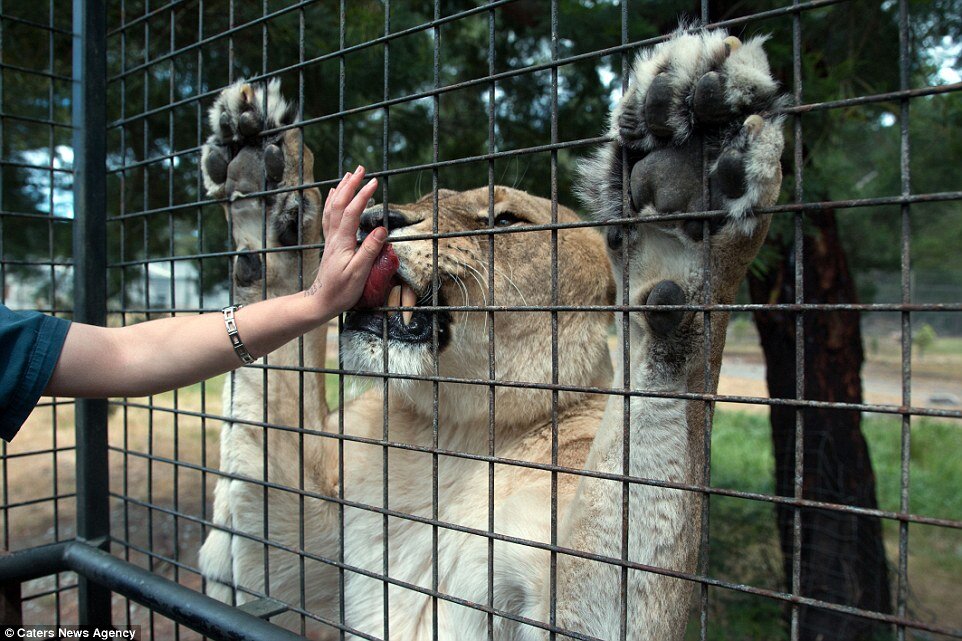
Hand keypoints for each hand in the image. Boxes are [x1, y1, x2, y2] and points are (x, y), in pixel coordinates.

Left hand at [304, 166, 384, 313]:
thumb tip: (381, 230)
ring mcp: (330, 239)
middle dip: (350, 184)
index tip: (374, 182)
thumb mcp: (359, 273)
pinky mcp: (331, 243)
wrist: (321, 301)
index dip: (362, 195)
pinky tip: (334, 194)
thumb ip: (369, 250)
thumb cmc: (341, 290)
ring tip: (350, 175)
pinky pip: (329, 216)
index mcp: (342, 242)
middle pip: (340, 204)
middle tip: (361, 168)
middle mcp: (334, 236)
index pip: (352, 212)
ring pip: (333, 207)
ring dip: (341, 189)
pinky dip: (332, 201)